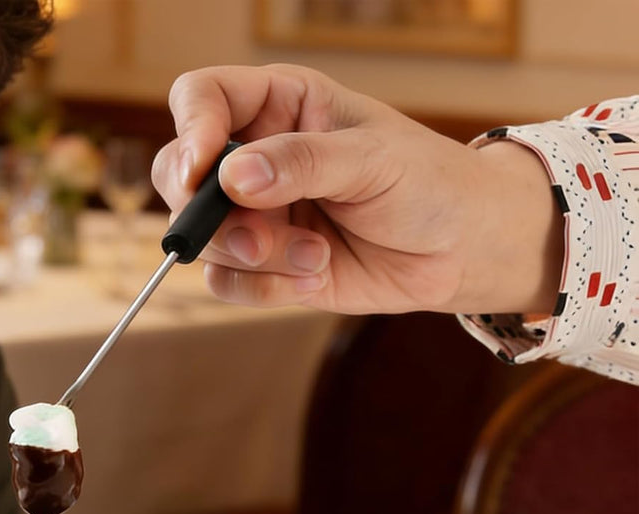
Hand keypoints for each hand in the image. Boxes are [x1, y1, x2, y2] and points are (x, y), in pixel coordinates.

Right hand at [152, 64, 561, 315]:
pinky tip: (315, 276)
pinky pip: (227, 283)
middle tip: (257, 236)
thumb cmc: (426, 183)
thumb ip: (301, 162)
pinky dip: (265, 289)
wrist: (458, 249)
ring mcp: (255, 216)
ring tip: (317, 256)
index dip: (191, 131)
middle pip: (180, 175)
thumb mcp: (371, 158)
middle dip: (210, 215)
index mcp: (278, 105)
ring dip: (257, 257)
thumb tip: (232, 178)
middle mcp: (254, 159)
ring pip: (203, 240)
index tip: (205, 169)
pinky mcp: (264, 267)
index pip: (201, 98)